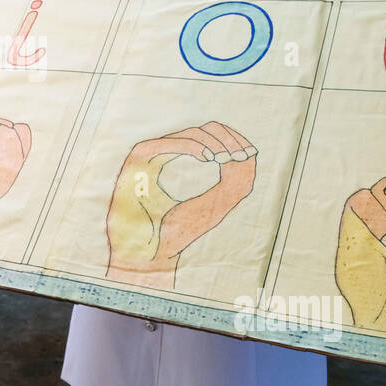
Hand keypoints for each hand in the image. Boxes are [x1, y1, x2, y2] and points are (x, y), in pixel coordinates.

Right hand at [105, 122, 255, 289]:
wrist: (148, 254)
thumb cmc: (176, 233)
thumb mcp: (214, 205)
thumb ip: (232, 183)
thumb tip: (249, 153)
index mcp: (168, 160)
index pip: (204, 139)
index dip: (229, 141)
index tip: (249, 153)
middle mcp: (157, 153)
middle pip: (200, 131)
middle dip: (225, 140)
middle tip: (240, 156)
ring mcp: (145, 155)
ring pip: (187, 134)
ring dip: (212, 144)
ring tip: (226, 159)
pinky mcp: (136, 160)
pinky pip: (166, 144)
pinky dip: (190, 147)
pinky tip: (208, 158)